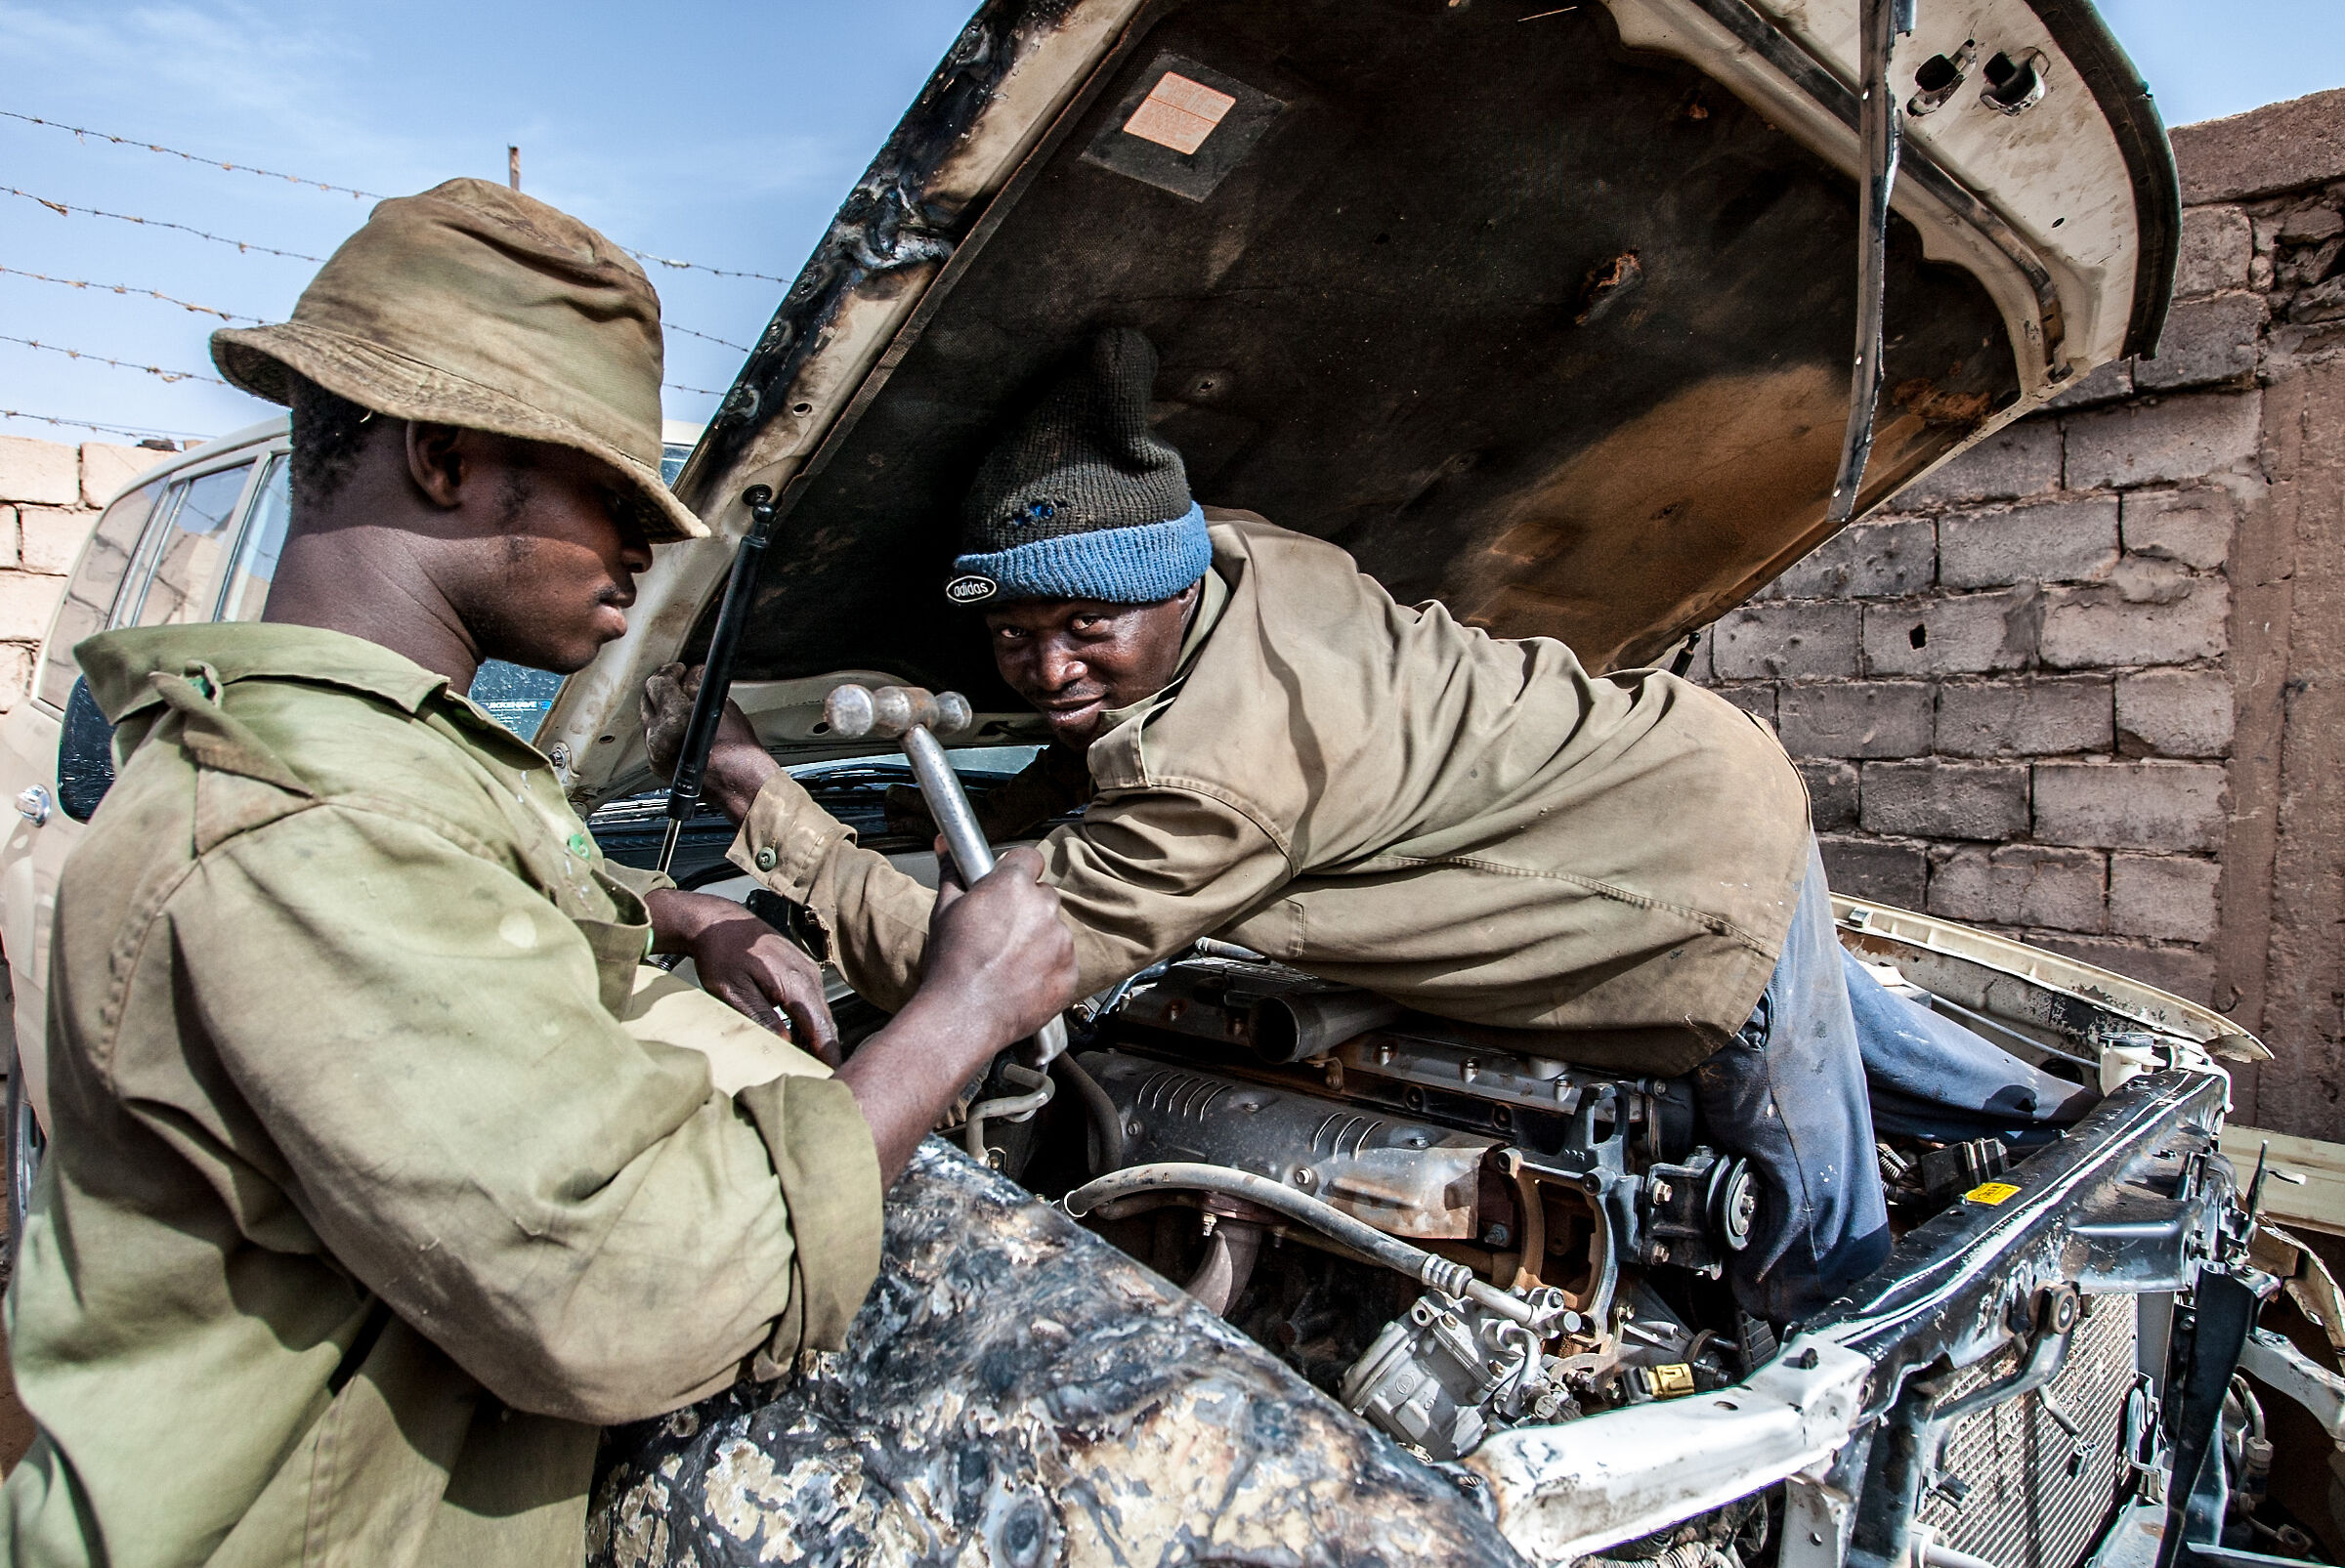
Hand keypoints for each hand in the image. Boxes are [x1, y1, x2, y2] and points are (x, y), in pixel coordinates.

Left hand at [639, 663, 773, 818]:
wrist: (740, 783)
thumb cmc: (738, 751)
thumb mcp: (722, 706)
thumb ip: (699, 685)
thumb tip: (692, 674)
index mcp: (674, 719)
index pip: (659, 682)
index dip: (670, 671)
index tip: (679, 670)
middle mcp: (659, 738)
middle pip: (647, 699)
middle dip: (662, 687)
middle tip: (679, 682)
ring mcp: (656, 754)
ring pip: (648, 719)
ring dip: (661, 707)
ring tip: (681, 704)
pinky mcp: (658, 765)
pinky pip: (653, 738)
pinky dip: (663, 728)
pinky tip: (680, 726)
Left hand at [645, 889, 840, 1065]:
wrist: (718, 923)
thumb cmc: (722, 953)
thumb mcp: (734, 991)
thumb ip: (761, 1017)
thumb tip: (784, 1044)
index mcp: (796, 983)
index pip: (821, 1029)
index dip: (828, 1056)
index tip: (830, 1078)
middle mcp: (809, 976)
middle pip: (827, 1024)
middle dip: (825, 1052)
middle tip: (818, 1078)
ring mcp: (809, 972)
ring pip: (821, 1014)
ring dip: (816, 1039)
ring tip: (805, 1063)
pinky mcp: (802, 970)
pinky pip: (813, 1003)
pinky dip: (809, 1023)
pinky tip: (795, 1037)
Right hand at [921, 843, 1078, 1056]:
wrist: (963, 1015)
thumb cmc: (951, 964)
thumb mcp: (944, 910)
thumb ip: (952, 871)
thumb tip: (945, 844)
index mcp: (1013, 886)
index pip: (1028, 858)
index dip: (1016, 870)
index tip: (1008, 884)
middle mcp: (1043, 908)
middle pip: (1042, 895)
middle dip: (1026, 908)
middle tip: (1001, 931)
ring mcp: (1061, 941)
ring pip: (1054, 929)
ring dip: (1038, 939)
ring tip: (1008, 962)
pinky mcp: (1070, 972)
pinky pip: (1063, 961)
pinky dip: (1048, 968)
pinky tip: (1021, 980)